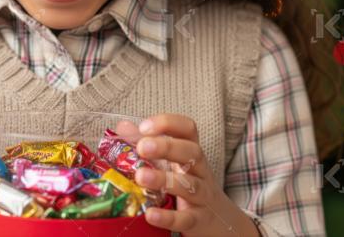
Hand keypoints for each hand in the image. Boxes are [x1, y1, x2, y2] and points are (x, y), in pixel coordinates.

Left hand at [116, 114, 259, 236]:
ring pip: (190, 185)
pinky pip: (186, 218)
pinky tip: (150, 214)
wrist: (220, 221)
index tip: (144, 126)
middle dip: (167, 147)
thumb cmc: (188, 184)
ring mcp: (202, 196)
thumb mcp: (170, 162)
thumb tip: (123, 127)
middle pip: (192, 153)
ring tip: (140, 177)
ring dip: (164, 180)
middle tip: (142, 147)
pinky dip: (168, 217)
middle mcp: (200, 171)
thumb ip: (147, 144)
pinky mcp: (198, 220)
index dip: (168, 123)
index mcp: (191, 152)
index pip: (187, 129)